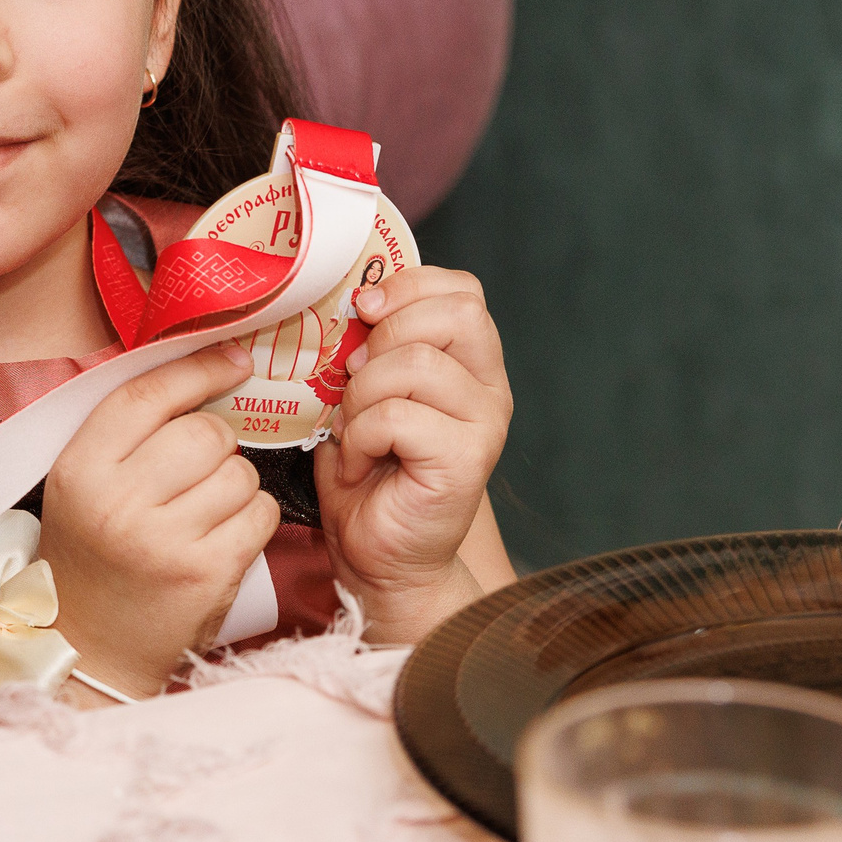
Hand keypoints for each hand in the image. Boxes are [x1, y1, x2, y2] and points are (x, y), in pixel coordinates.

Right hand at [38, 341, 278, 699]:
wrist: (90, 651)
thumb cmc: (91, 556)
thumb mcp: (81, 487)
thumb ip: (126, 433)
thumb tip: (205, 368)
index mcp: (79, 471)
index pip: (146, 395)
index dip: (197, 369)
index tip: (233, 360)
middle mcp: (118, 504)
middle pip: (205, 433)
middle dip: (215, 444)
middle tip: (196, 472)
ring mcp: (165, 543)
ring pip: (240, 473)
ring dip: (236, 485)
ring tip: (205, 511)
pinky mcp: (207, 575)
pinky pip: (261, 514)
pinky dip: (254, 518)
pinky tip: (226, 534)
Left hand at [313, 265, 510, 642]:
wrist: (378, 555)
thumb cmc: (367, 472)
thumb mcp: (363, 391)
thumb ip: (370, 345)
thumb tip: (352, 303)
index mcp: (469, 363)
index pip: (462, 290)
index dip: (408, 287)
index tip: (364, 311)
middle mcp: (489, 389)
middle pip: (454, 313)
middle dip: (386, 336)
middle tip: (354, 381)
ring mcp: (485, 424)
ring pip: (416, 364)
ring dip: (363, 395)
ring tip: (353, 432)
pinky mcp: (467, 460)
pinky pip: (398, 416)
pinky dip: (360, 436)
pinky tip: (359, 463)